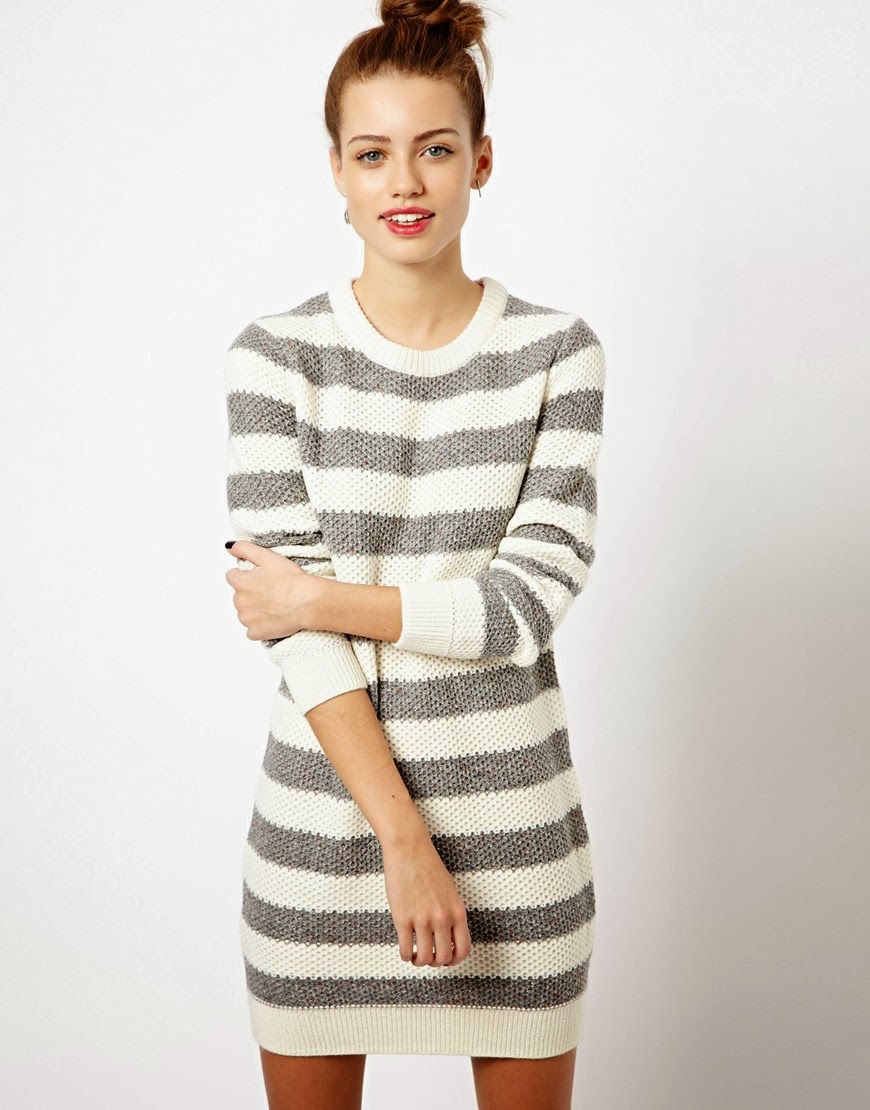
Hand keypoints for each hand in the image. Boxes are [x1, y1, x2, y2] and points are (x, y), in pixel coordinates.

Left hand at [224, 539, 315, 639]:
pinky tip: (273, 619)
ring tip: (275, 605)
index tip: (261, 578)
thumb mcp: (268, 556)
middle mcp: (239, 602)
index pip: (232, 576)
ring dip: (255, 610)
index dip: (247, 576)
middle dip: (251, 593)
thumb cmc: (291, 579)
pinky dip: (260, 626)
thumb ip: (244, 549)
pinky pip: (252, 630)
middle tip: (271, 591)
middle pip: (239, 596)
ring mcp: (247, 619)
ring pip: (245, 613)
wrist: (308, 602)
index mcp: (241, 583)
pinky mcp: (256, 632)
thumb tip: (229, 547)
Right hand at [381, 834, 472, 967]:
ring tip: (415, 955)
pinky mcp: (403, 918)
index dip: (455, 960)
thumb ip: (452, 915)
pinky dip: (405, 955)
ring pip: (425, 958)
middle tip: (428, 956)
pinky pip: (406, 950)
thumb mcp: (450, 892)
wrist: (409, 849)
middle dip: (436, 962)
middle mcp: (442, 918)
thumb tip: (449, 938)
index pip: (463, 949)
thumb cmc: (428, 868)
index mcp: (457, 911)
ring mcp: (422, 919)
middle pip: (444, 958)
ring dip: (419, 961)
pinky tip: (405, 949)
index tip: (446, 959)